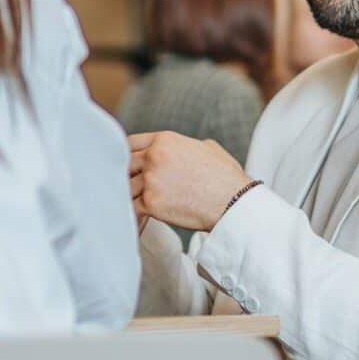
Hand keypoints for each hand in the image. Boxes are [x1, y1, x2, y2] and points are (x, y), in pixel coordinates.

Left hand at [129, 131, 252, 231]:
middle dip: (126, 177)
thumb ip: (186, 146)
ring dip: (129, 197)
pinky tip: (135, 219)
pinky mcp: (151, 203)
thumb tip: (184, 150)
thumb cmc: (226, 177)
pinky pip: (131, 209)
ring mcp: (151, 180)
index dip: (127, 155)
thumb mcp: (208, 148)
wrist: (233, 202)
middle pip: (124, 165)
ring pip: (125, 187)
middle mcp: (154, 157)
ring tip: (129, 205)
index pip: (130, 143)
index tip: (128, 166)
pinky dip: (132, 215)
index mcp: (165, 140)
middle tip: (128, 187)